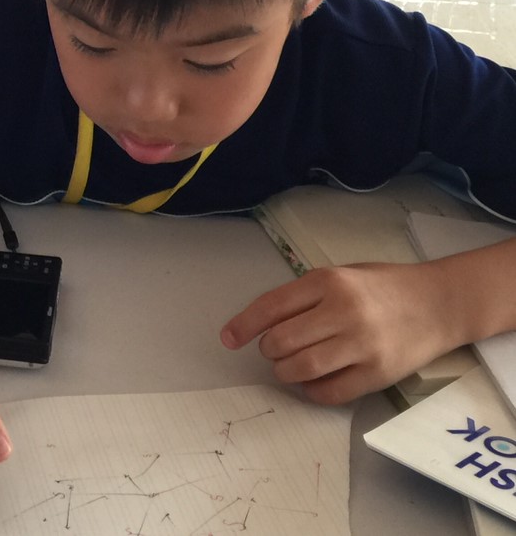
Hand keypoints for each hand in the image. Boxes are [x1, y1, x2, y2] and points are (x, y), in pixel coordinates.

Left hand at [220, 263, 454, 403]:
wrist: (439, 303)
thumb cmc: (382, 287)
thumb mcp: (340, 275)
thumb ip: (304, 296)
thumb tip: (262, 323)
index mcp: (328, 281)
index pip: (271, 307)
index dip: (244, 326)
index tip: (228, 339)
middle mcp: (343, 312)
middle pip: (281, 341)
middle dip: (269, 350)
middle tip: (274, 350)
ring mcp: (362, 345)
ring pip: (301, 368)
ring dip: (285, 372)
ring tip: (289, 366)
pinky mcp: (378, 373)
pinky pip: (330, 392)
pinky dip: (312, 391)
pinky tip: (313, 382)